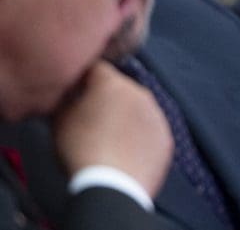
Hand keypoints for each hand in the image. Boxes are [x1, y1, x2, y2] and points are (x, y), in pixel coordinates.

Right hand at [51, 61, 172, 195]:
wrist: (113, 186)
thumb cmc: (80, 150)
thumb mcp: (59, 122)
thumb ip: (63, 100)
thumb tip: (66, 94)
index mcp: (112, 84)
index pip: (96, 69)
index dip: (83, 78)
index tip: (74, 91)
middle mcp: (140, 93)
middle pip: (119, 88)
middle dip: (106, 98)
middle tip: (90, 117)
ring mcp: (156, 115)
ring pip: (137, 109)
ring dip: (124, 117)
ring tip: (107, 139)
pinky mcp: (165, 137)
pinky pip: (149, 131)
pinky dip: (138, 137)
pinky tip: (124, 152)